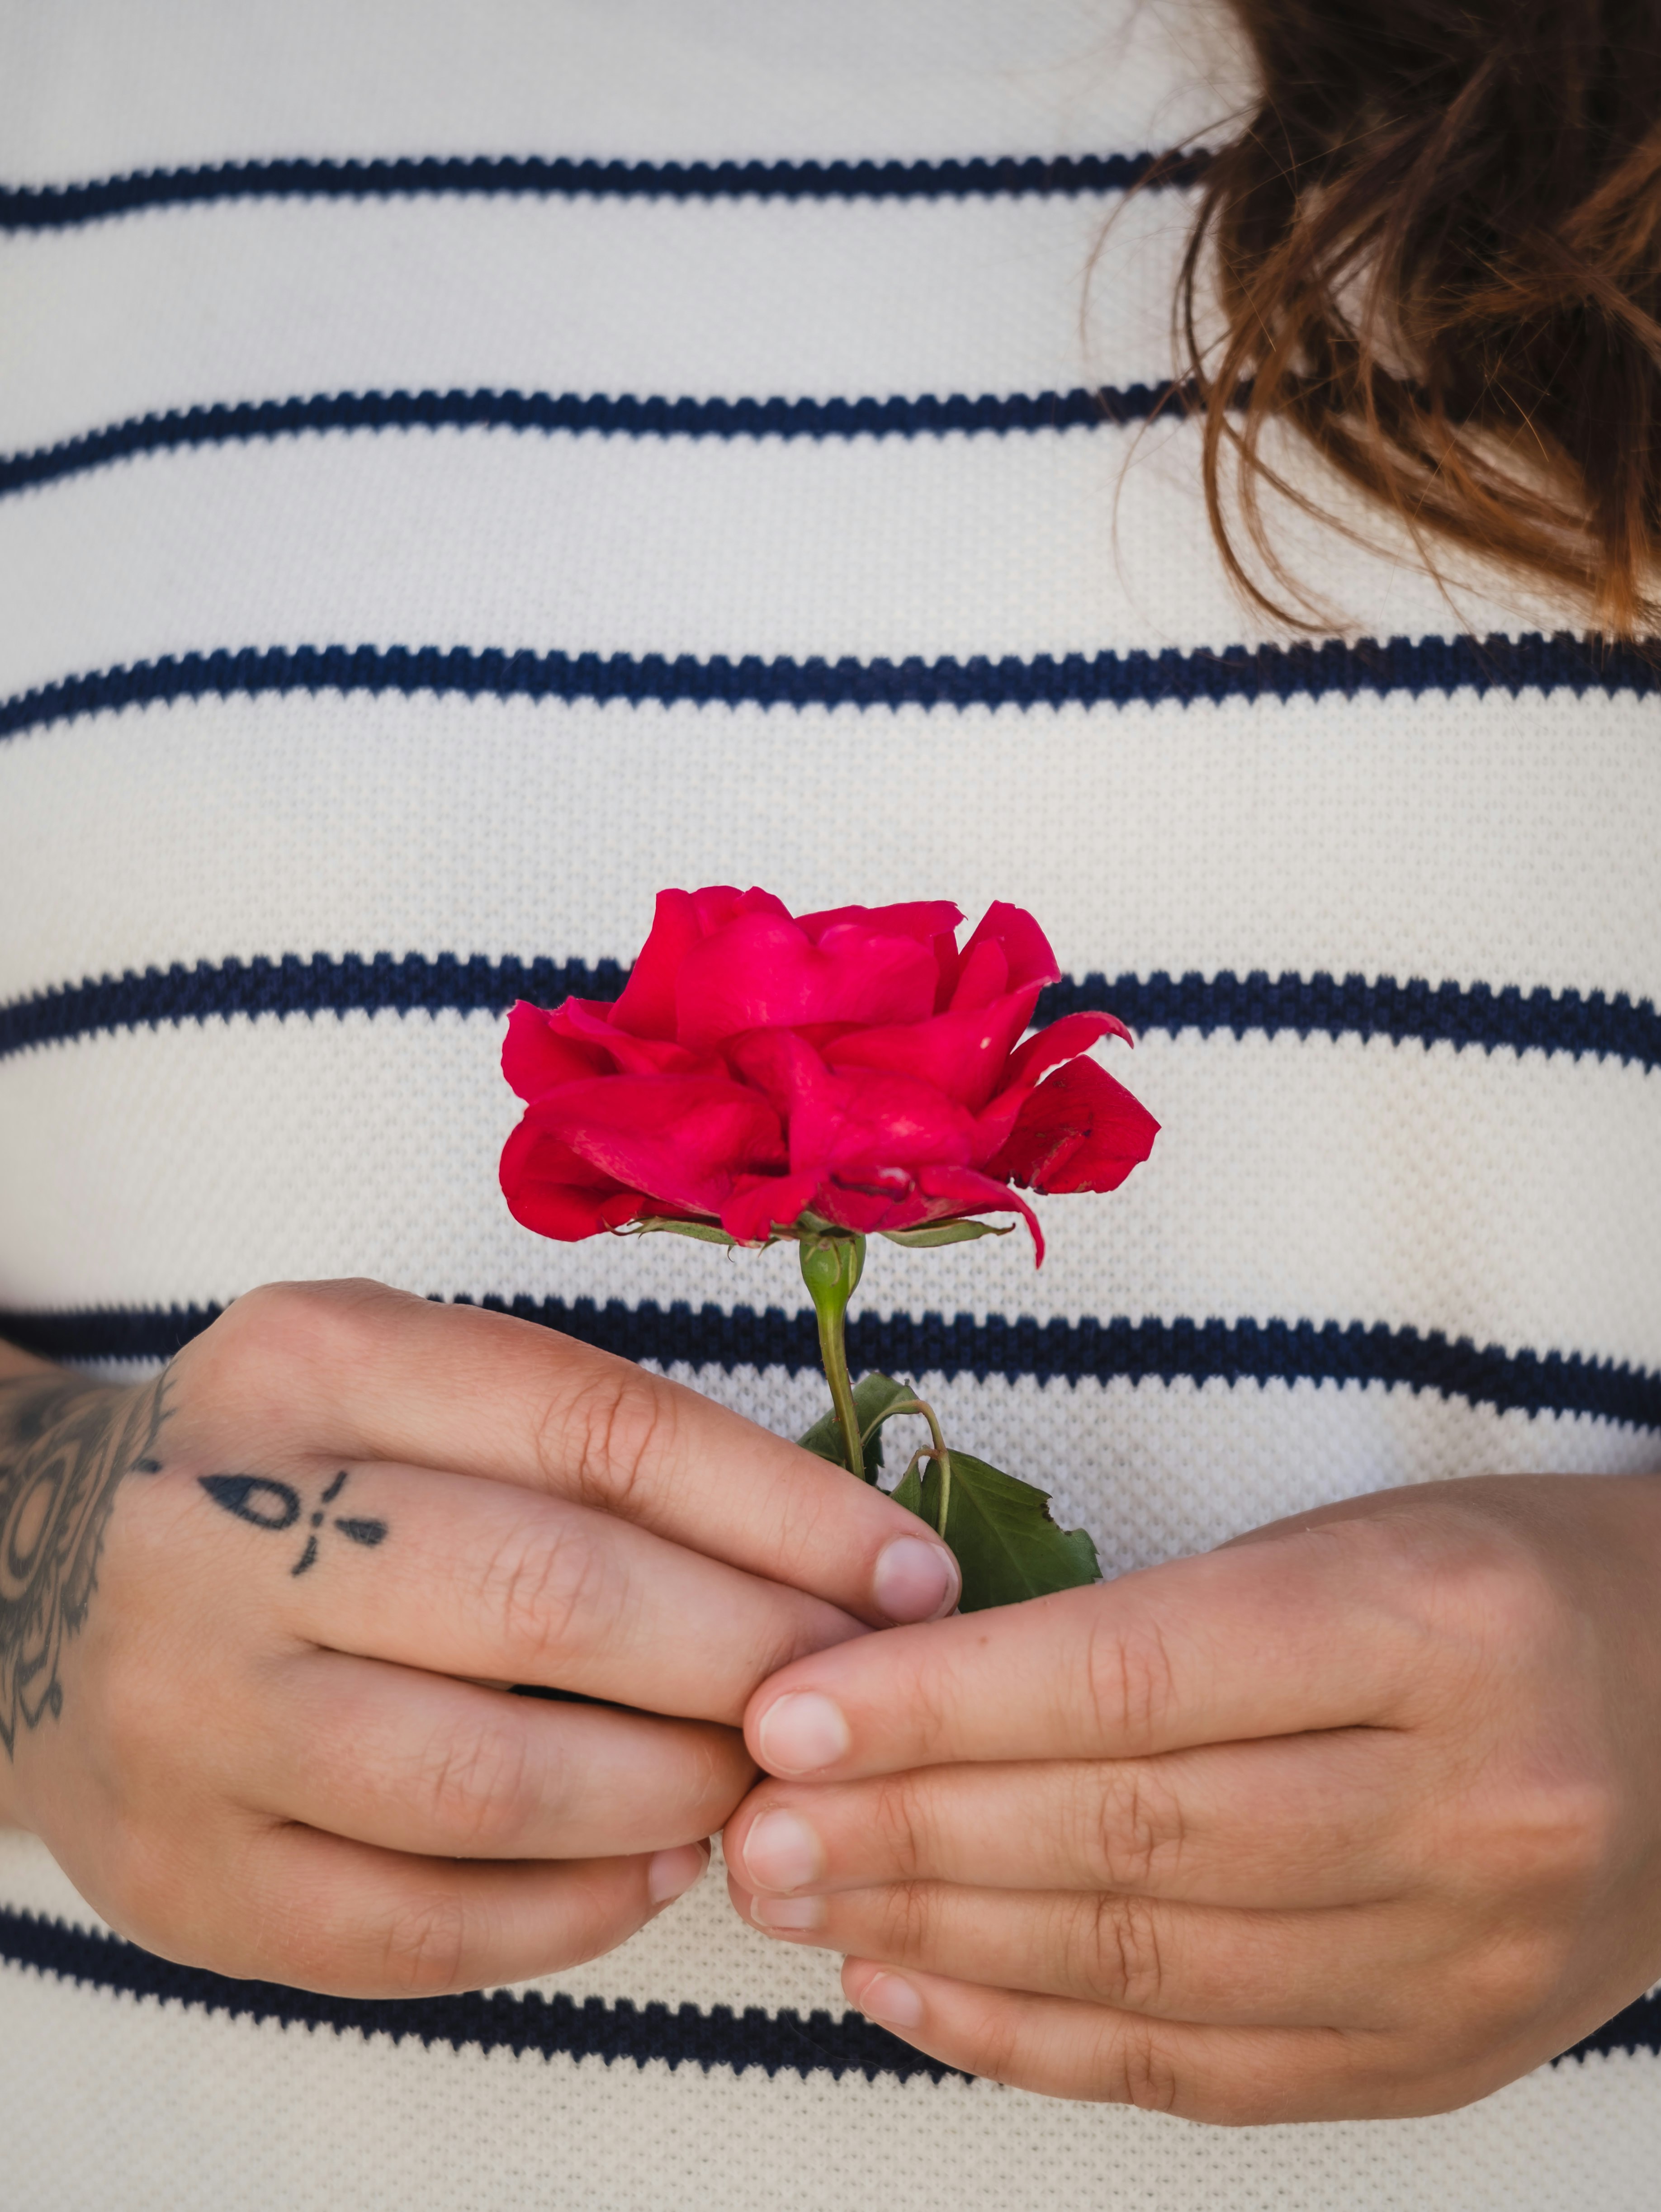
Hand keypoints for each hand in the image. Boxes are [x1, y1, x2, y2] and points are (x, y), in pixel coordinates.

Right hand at [0, 1280, 958, 1996]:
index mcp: (311, 1363)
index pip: (594, 1429)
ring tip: (758, 1778)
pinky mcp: (181, 1878)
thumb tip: (841, 1558)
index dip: (782, 1511)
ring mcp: (188, 1715)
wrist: (36, 1585)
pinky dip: (574, 1913)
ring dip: (675, 1792)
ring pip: (492, 1783)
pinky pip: (417, 1931)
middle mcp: (224, 1528)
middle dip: (749, 1658)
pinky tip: (654, 1869)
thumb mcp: (418, 1382)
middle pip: (551, 1601)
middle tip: (853, 1692)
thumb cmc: (298, 1473)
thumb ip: (595, 1446)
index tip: (907, 1572)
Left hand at [724, 1473, 1660, 2120]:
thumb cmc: (1486, 1587)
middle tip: (750, 1828)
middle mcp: (1466, 1804)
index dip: (943, 1706)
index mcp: (1437, 1627)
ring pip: (1149, 1967)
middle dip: (908, 1835)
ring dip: (941, 1941)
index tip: (788, 1712)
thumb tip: (907, 1700)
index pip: (1138, 1680)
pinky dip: (1034, 2039)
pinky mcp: (1439, 2061)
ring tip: (794, 1901)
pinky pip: (1201, 2068)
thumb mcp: (1339, 1546)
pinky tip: (907, 1989)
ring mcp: (1464, 1960)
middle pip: (1131, 1837)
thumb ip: (1146, 1630)